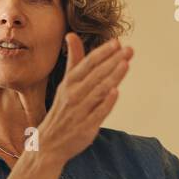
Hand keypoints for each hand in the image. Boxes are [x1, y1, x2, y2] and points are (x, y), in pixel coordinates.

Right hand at [32, 33, 132, 165]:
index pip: (88, 64)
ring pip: (98, 91)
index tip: (117, 42)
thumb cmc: (63, 109)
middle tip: (129, 50)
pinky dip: (106, 102)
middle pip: (96, 75)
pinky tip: (115, 91)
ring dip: (112, 77)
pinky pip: (97, 113)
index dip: (103, 53)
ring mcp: (80, 111)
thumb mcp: (66, 83)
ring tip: (126, 64)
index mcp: (69, 83)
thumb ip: (74, 60)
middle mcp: (73, 95)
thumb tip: (71, 34)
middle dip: (113, 61)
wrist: (49, 143)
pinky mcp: (86, 127)